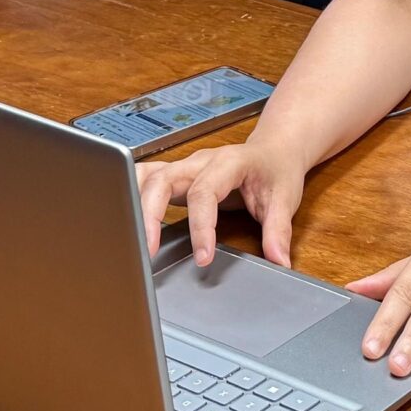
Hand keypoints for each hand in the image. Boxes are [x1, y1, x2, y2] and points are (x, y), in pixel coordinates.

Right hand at [135, 136, 309, 267]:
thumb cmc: (276, 170)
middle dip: (150, 215)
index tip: (203, 257)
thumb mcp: (285, 199)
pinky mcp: (176, 176)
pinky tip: (125, 218)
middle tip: (148, 251)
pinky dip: (131, 194)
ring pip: (147, 176)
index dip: (200, 226)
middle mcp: (200, 162)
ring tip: (128, 237)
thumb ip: (278, 230)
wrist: (274, 149)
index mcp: (228, 163)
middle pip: (163, 180)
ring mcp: (185, 167)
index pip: (204, 192)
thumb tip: (279, 261)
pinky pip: (146, 178)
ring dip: (134, 203)